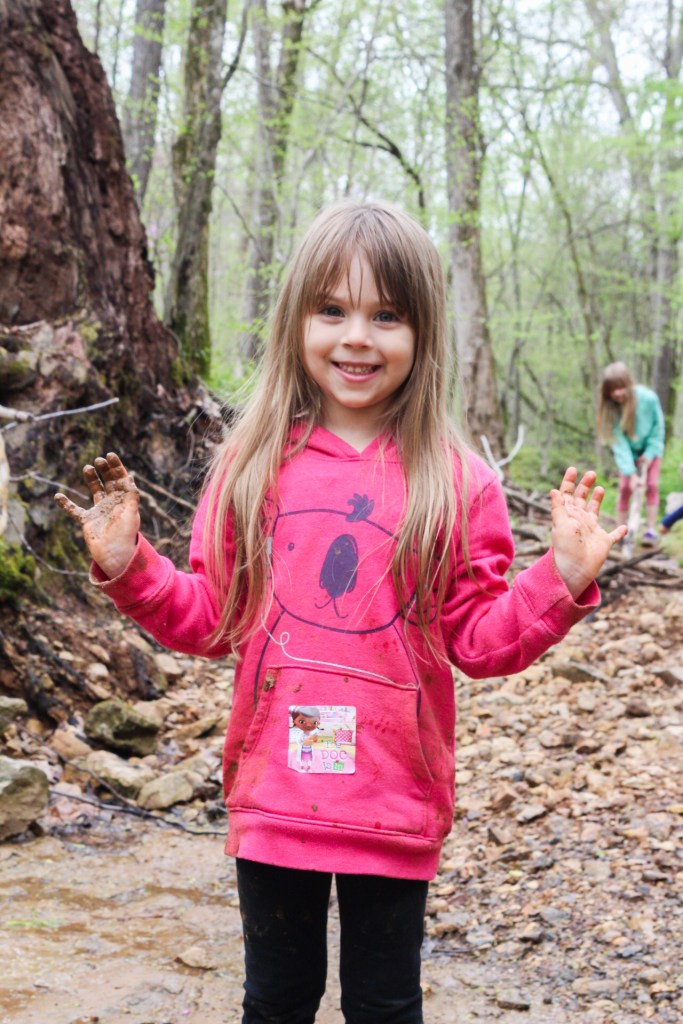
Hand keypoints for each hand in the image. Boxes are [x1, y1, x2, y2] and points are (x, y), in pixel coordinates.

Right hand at [54, 452, 139, 578]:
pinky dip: (66, 504)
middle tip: (98, 461)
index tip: (109, 455)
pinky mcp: (88, 520)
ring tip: (87, 467)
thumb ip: (131, 495)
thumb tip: (130, 477)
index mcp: (124, 500)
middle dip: (104, 469)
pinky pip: (74, 510)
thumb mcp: (132, 513)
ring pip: (94, 490)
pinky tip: (58, 496)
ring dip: (91, 478)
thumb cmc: (126, 535)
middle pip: (108, 481)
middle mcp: (113, 503)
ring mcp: (100, 511)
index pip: (121, 479)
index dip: (116, 467)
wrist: (115, 554)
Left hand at [550, 467, 626, 598]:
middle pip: (582, 499)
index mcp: (568, 515)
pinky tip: (625, 527)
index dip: (569, 482)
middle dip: (585, 485)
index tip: (573, 469)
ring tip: (600, 488)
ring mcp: (592, 531)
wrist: (575, 569)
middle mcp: (580, 520)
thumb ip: (558, 507)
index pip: (567, 494)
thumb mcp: (560, 524)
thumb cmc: (565, 547)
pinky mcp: (604, 542)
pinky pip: (614, 535)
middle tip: (591, 472)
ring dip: (597, 500)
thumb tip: (553, 490)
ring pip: (595, 512)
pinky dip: (619, 532)